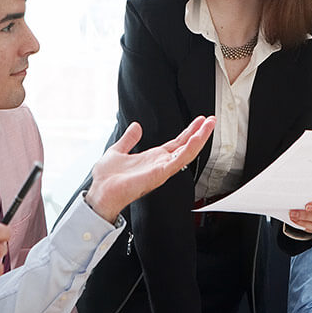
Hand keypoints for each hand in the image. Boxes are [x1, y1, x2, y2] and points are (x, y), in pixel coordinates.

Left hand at [85, 117, 215, 221]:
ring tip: (209, 125)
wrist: (100, 192)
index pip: (177, 143)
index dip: (189, 131)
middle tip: (211, 119)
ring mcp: (161, 170)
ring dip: (199, 138)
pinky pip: (178, 160)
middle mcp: (160, 164)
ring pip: (187, 152)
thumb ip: (128, 139)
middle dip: (200, 133)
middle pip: (186, 146)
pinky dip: (189, 148)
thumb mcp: (117, 151)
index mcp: (152, 158)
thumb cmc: (106, 178)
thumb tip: (135, 126)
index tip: (200, 120)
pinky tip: (197, 138)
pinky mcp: (159, 174)